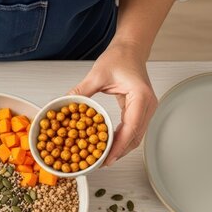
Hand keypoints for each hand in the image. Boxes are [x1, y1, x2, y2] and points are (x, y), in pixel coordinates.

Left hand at [68, 41, 157, 165]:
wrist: (131, 48)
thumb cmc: (120, 57)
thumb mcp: (97, 74)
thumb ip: (81, 91)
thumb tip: (64, 104)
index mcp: (140, 97)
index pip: (131, 129)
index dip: (118, 147)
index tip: (107, 159)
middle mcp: (148, 105)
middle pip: (135, 137)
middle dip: (118, 152)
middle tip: (101, 163)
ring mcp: (147, 109)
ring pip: (136, 136)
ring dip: (121, 148)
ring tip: (103, 157)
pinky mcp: (141, 110)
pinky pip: (133, 129)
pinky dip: (121, 139)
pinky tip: (108, 145)